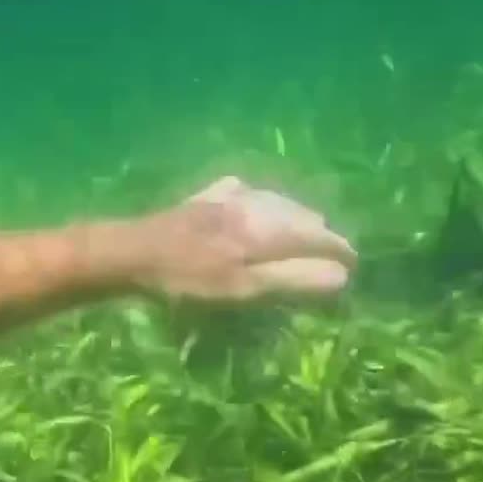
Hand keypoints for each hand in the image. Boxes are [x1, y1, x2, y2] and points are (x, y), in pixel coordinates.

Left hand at [136, 176, 357, 301]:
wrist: (131, 253)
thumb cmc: (187, 280)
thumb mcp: (243, 289)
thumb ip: (293, 279)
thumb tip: (341, 273)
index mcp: (269, 228)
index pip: (321, 235)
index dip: (341, 253)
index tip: (352, 269)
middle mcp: (256, 204)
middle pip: (304, 215)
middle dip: (321, 235)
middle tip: (328, 258)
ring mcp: (229, 196)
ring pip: (278, 201)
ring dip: (296, 218)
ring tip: (303, 235)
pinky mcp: (205, 197)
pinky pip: (247, 192)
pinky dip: (262, 203)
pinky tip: (256, 208)